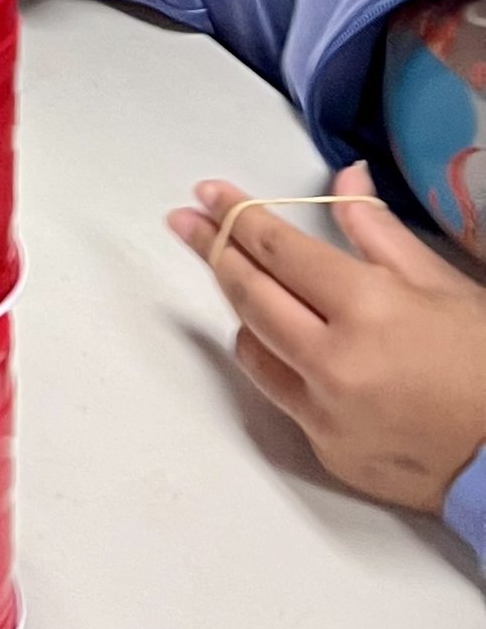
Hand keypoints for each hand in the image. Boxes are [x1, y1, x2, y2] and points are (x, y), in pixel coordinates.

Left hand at [172, 163, 485, 513]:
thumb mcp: (443, 286)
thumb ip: (379, 231)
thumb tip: (345, 179)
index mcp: (367, 308)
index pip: (280, 250)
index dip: (238, 216)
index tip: (208, 193)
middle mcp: (333, 361)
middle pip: (250, 294)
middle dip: (213, 250)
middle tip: (186, 223)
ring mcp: (323, 411)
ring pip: (251, 346)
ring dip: (242, 310)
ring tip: (242, 281)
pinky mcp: (324, 449)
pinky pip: (280, 394)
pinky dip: (277, 361)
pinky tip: (283, 342)